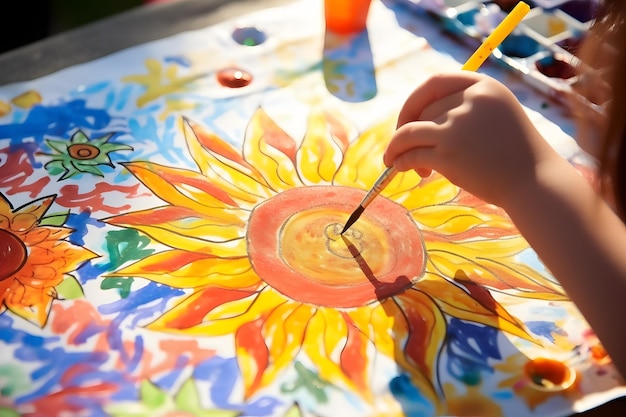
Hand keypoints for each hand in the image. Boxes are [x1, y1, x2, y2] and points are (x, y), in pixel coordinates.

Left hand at [383, 71, 560, 207]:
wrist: (535, 183)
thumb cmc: (514, 154)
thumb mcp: (496, 117)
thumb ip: (464, 109)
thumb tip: (415, 117)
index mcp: (484, 87)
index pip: (435, 83)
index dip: (415, 100)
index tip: (407, 118)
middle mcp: (470, 101)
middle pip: (422, 111)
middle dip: (408, 130)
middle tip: (406, 149)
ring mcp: (457, 126)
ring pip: (409, 132)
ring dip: (397, 147)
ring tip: (396, 161)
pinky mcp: (448, 152)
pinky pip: (411, 153)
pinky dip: (401, 160)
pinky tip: (401, 168)